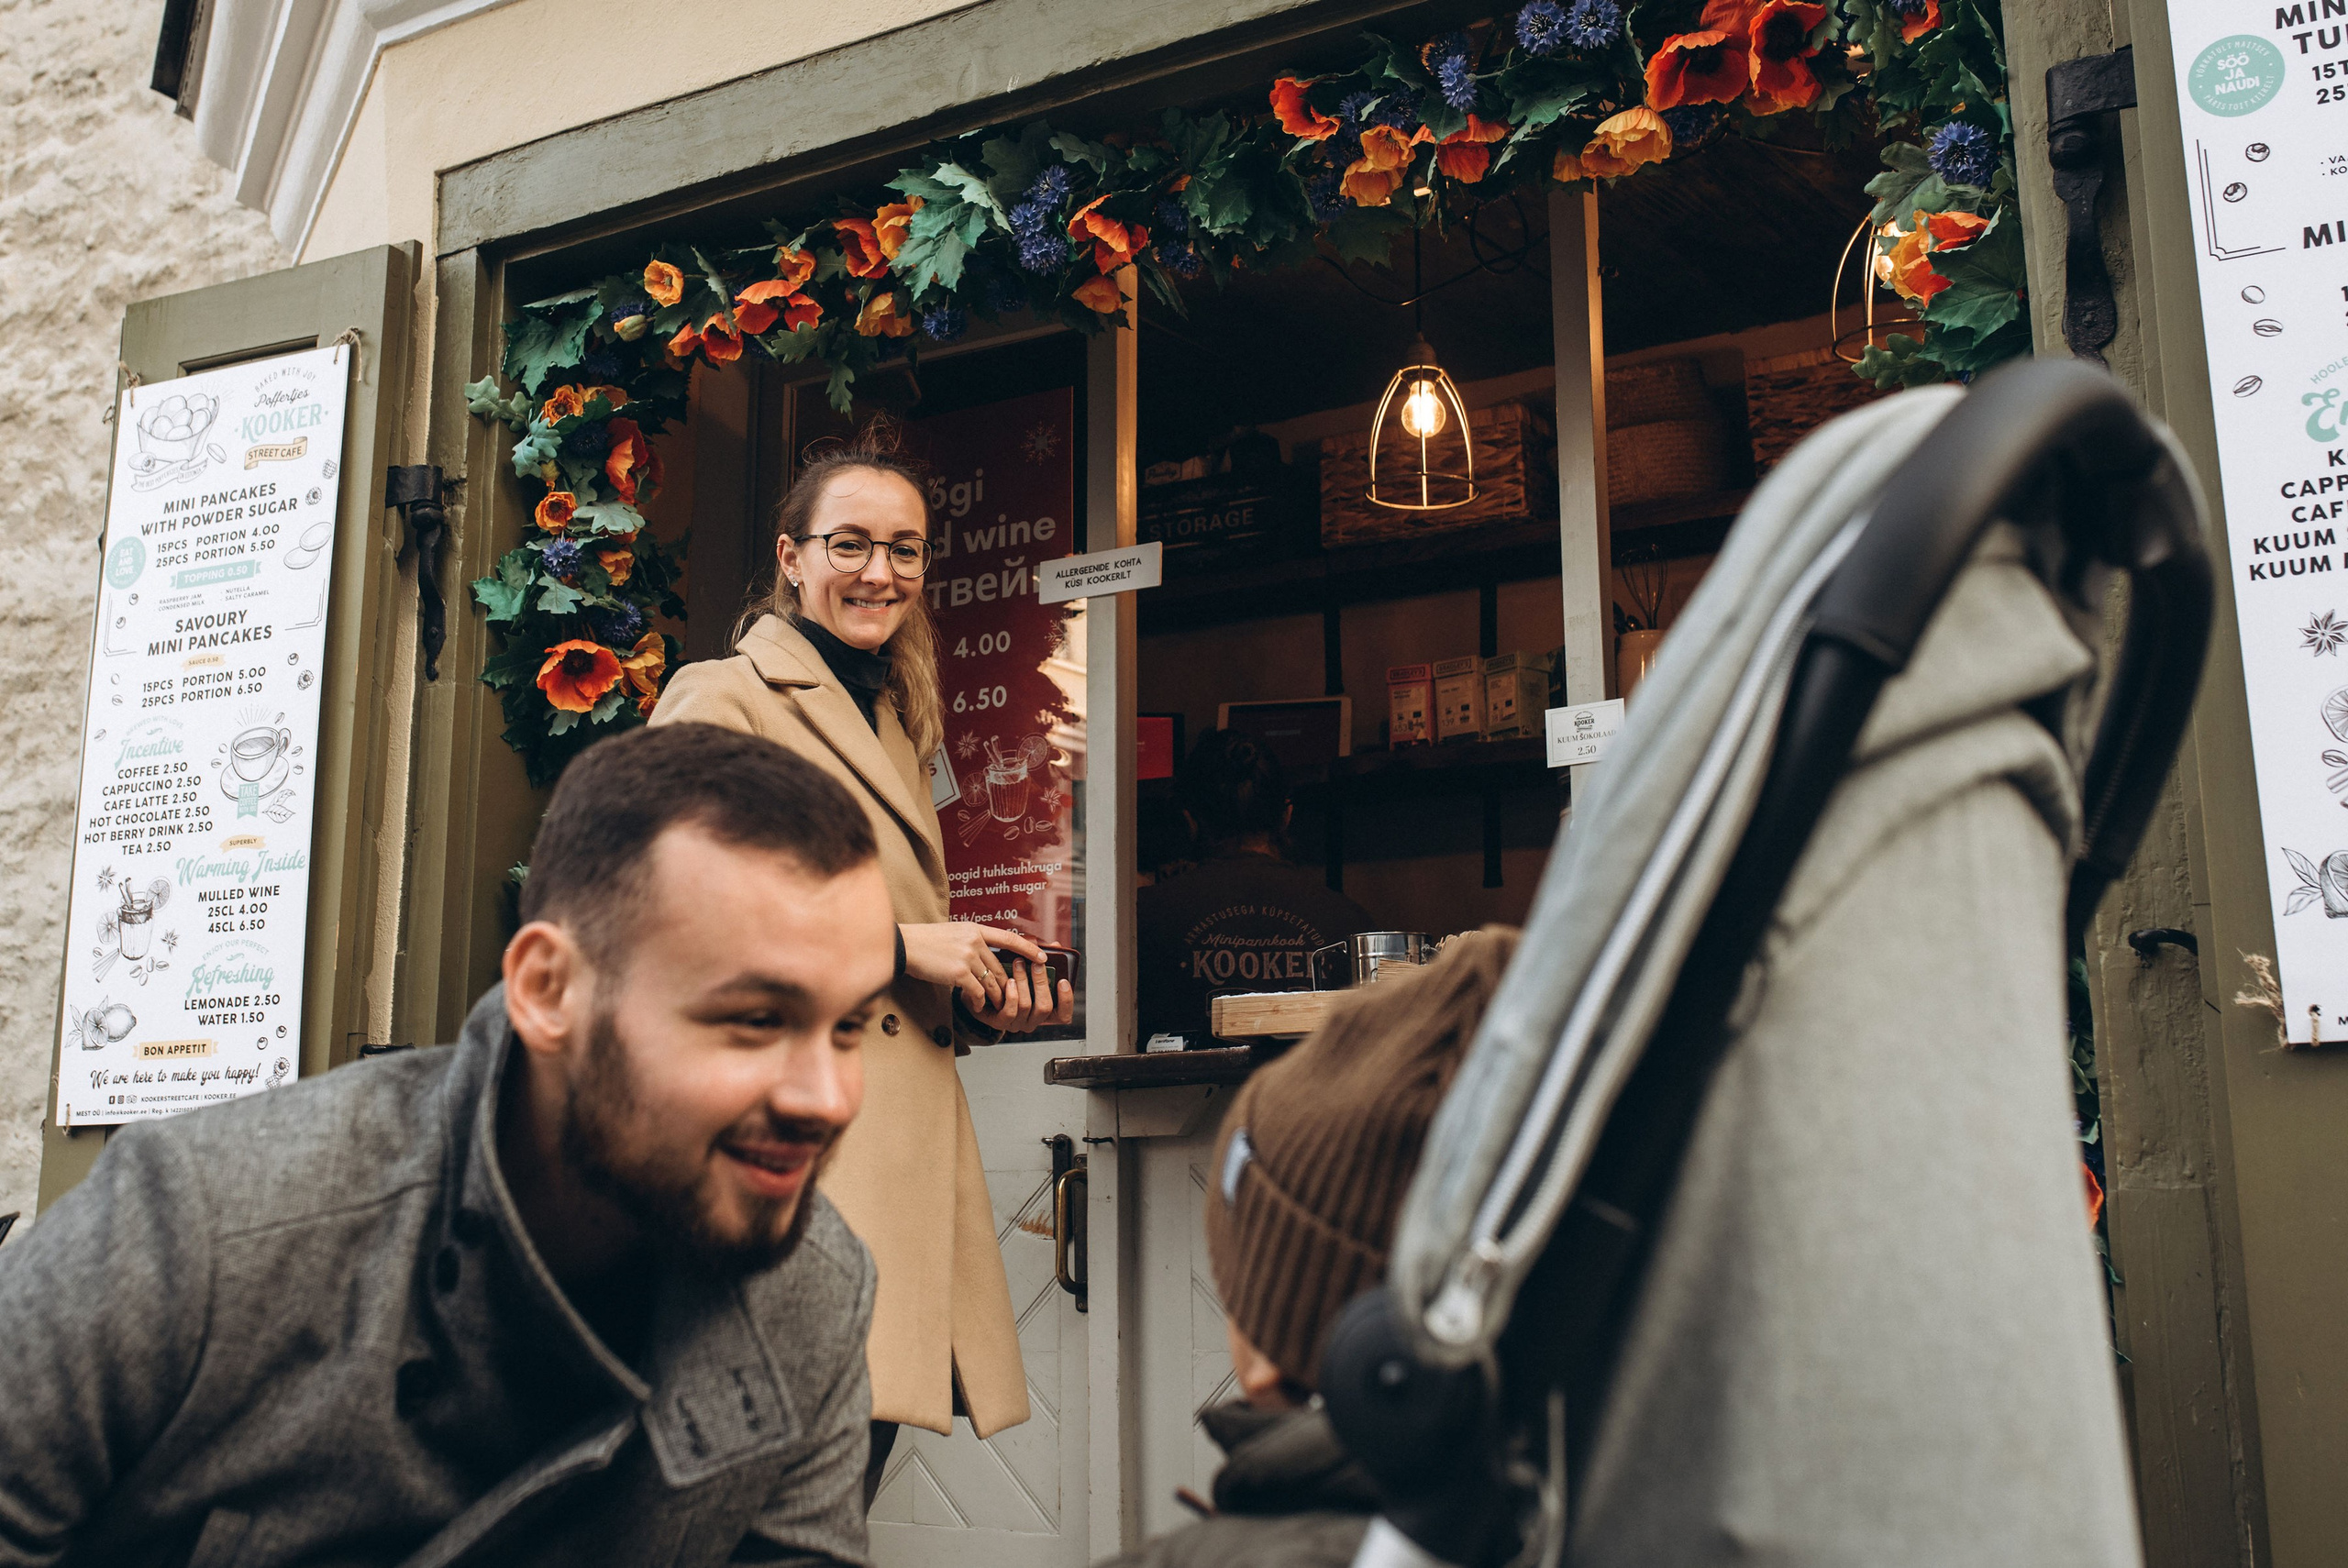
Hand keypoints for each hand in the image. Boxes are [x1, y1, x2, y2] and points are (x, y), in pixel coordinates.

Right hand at [898, 923, 1035, 1012]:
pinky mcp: (959, 973)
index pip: (1008, 938)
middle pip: (1000, 968)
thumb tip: (984, 958)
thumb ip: (971, 942)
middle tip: (1011, 996)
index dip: (1028, 948)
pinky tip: (977, 1005)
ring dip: (996, 997)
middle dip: (1007, 985)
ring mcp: (968, 957)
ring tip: (997, 1005)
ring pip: (992, 982)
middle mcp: (974, 941)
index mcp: (975, 929)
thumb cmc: (926, 941)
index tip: (1042, 956)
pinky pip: (978, 992)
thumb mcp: (953, 933)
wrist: (905, 946)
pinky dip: (980, 1001)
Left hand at [968, 957, 1074, 1035]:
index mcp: (1043, 1011)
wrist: (978, 988)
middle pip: (1045, 1007)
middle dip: (1041, 982)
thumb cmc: (1006, 980)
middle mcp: (1032, 1021)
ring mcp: (1016, 1023)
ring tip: (1018, 964)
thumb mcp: (1027, 970)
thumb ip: (1041, 961)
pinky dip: (1011, 995)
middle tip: (1037, 964)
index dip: (1066, 1000)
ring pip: (1026, 1006)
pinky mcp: (1000, 1023)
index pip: (1063, 1015)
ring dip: (1024, 982)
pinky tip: (1010, 981)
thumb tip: (1055, 945)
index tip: (1063, 981)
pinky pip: (1010, 1012)